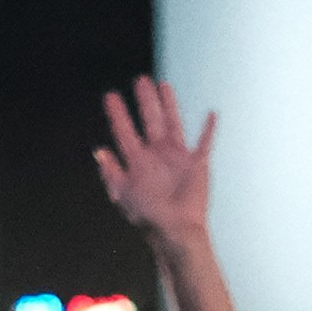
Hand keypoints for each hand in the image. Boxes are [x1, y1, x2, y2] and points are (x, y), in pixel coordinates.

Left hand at [92, 77, 215, 242]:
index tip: (111, 96)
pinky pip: (205, 142)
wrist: (176, 230)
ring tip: (163, 85)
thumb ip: (111, 172)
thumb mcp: (123, 194)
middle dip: (145, 101)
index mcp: (138, 161)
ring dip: (169, 105)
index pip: (125, 132)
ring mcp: (177, 157)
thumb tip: (99, 151)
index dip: (118, 114)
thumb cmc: (149, 217)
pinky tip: (212, 114)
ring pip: (174, 123)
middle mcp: (157, 155)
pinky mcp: (197, 163)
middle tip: (141, 80)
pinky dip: (209, 129)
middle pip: (150, 120)